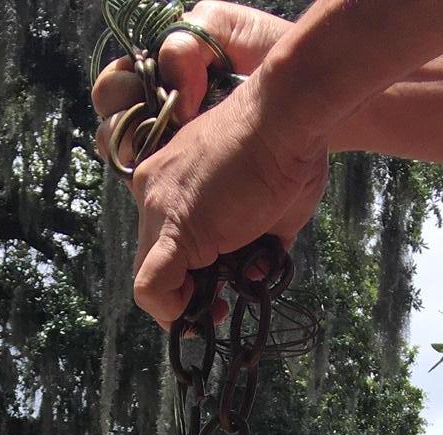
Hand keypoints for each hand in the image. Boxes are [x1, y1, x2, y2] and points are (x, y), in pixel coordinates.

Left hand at [91, 3, 327, 327]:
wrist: (288, 113)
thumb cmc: (292, 146)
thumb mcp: (273, 203)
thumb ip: (258, 240)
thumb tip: (256, 270)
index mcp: (175, 177)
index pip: (163, 236)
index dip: (189, 272)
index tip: (220, 283)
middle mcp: (155, 190)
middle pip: (154, 259)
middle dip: (187, 292)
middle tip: (220, 305)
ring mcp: (160, 207)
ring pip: (150, 277)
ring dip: (184, 304)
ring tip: (219, 309)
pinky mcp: (174, 229)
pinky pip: (151, 288)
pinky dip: (171, 311)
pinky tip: (202, 312)